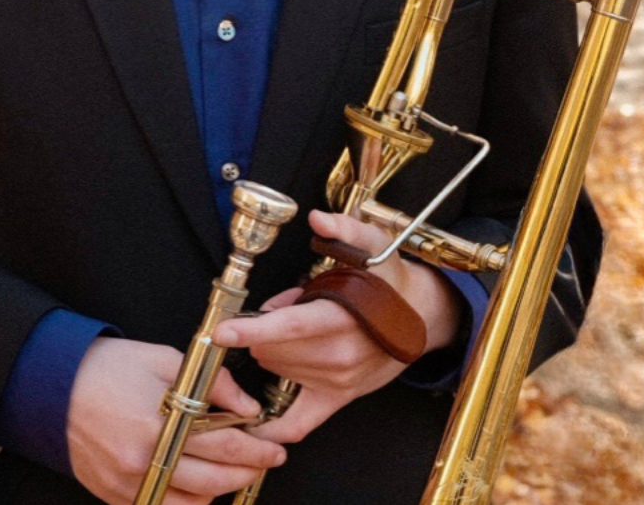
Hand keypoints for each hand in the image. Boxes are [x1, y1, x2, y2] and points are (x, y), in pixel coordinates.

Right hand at [66, 336, 286, 504]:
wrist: (56, 385)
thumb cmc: (112, 367)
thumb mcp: (166, 360)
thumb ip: (213, 384)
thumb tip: (248, 408)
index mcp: (159, 424)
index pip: (223, 444)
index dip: (256, 448)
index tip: (275, 446)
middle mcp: (145, 461)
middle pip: (214, 479)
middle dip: (248, 470)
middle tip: (267, 460)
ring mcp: (129, 484)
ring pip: (193, 503)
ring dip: (221, 489)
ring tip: (237, 471)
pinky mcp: (116, 496)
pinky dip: (189, 502)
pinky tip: (202, 485)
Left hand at [212, 209, 463, 444]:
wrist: (421, 315)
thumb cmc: (388, 279)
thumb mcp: (371, 244)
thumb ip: (343, 229)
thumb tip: (317, 218)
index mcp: (342, 317)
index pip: (290, 326)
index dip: (253, 328)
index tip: (222, 331)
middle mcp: (339, 355)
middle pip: (273, 349)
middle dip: (262, 329)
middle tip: (282, 307)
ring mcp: (339, 380)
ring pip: (277, 371)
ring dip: (270, 352)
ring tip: (293, 329)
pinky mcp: (339, 398)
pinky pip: (298, 423)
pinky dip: (271, 424)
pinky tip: (251, 417)